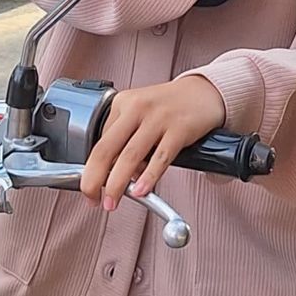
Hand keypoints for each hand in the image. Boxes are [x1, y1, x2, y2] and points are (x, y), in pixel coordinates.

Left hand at [80, 75, 226, 209]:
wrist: (204, 92)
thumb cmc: (170, 107)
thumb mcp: (140, 114)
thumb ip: (125, 140)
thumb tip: (113, 174)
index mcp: (123, 103)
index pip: (99, 141)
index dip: (91, 169)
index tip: (91, 187)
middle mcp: (138, 107)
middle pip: (106, 149)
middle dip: (93, 180)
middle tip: (91, 199)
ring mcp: (159, 117)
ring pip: (130, 156)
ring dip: (117, 184)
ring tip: (112, 202)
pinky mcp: (180, 128)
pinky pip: (160, 158)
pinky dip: (148, 177)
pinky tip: (140, 190)